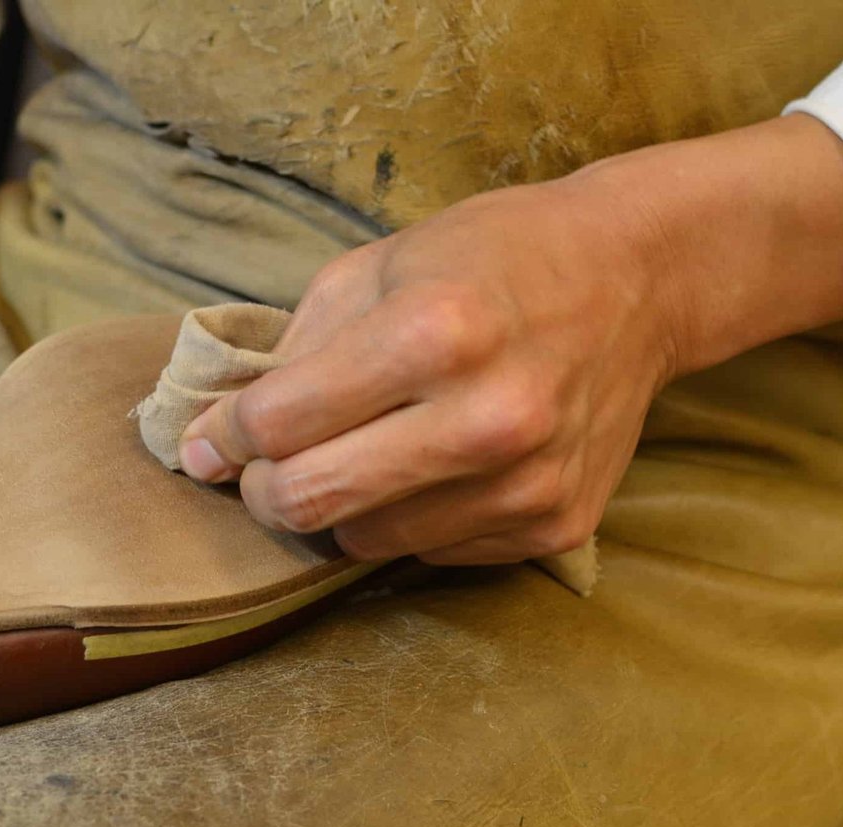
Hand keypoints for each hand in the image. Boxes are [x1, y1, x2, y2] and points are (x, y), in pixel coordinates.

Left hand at [177, 177, 678, 564]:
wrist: (635, 277)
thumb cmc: (488, 260)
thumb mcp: (376, 268)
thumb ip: (290, 353)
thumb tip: (209, 439)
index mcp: (434, 332)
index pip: (275, 423)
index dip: (223, 437)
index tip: (207, 444)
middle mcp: (486, 416)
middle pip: (307, 500)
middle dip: (262, 489)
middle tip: (261, 468)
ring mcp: (526, 481)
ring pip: (361, 541)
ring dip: (340, 506)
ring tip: (366, 451)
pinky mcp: (553, 525)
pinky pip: (429, 551)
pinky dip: (408, 518)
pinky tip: (436, 466)